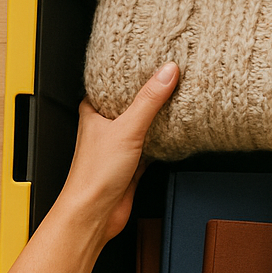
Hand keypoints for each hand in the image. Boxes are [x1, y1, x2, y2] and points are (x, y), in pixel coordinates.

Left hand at [57, 62, 178, 242]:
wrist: (95, 212)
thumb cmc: (93, 175)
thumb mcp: (126, 128)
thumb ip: (149, 100)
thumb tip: (167, 72)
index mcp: (93, 112)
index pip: (111, 83)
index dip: (128, 71)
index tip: (150, 60)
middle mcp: (105, 128)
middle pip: (131, 104)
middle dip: (149, 94)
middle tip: (169, 78)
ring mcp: (120, 146)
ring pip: (143, 125)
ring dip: (159, 119)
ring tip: (178, 102)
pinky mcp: (133, 164)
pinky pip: (153, 146)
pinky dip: (165, 141)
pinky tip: (177, 136)